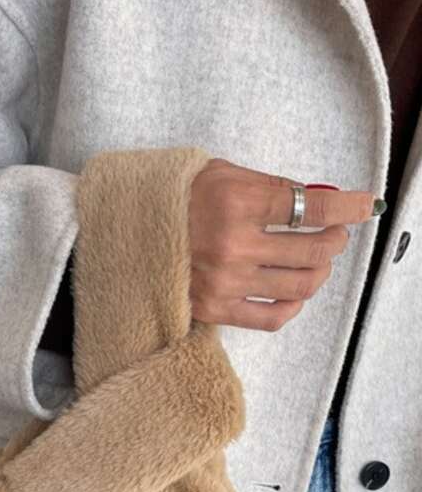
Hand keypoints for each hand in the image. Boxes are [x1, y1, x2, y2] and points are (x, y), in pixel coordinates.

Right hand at [188, 157, 377, 331]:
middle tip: (333, 235)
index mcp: (237, 201)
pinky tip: (295, 292)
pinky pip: (272, 318)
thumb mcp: (221, 174)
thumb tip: (318, 201)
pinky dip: (294, 305)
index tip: (365, 207)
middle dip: (334, 241)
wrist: (125, 232)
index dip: (348, 208)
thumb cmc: (175, 199)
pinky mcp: (215, 309)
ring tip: (316, 262)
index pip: (311, 209)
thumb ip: (270, 188)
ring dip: (319, 272)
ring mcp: (226, 281)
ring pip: (300, 285)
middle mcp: (234, 244)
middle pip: (313, 250)